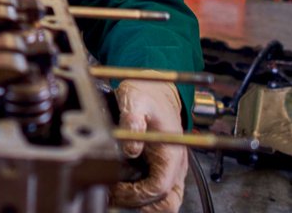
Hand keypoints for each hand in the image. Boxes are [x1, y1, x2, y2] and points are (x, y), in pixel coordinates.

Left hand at [110, 80, 186, 212]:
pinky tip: (120, 186)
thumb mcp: (135, 99)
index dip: (137, 194)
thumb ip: (132, 119)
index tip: (116, 189)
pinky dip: (140, 195)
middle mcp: (175, 165)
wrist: (156, 90)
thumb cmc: (147, 95)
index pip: (159, 187)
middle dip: (140, 204)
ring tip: (116, 193)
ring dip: (140, 201)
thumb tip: (130, 147)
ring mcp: (170, 169)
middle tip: (115, 196)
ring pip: (164, 200)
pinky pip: (156, 191)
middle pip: (167, 202)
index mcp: (171, 152)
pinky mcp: (162, 169)